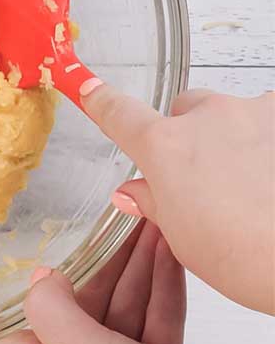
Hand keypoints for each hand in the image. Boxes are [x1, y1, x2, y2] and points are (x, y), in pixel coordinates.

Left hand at [0, 222, 218, 343]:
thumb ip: (51, 304)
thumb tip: (38, 276)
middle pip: (73, 298)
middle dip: (96, 258)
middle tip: (113, 218)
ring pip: (118, 301)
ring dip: (135, 264)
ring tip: (149, 222)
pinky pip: (151, 318)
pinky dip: (160, 288)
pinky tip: (169, 254)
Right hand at [82, 83, 273, 314]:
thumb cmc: (247, 256)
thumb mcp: (183, 237)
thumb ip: (154, 203)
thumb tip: (137, 190)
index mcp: (165, 147)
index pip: (118, 113)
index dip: (99, 101)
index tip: (87, 87)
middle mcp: (205, 118)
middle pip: (183, 110)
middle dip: (187, 135)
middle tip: (202, 178)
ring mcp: (252, 113)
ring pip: (228, 113)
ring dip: (231, 137)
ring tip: (252, 184)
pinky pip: (266, 119)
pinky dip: (266, 140)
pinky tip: (272, 176)